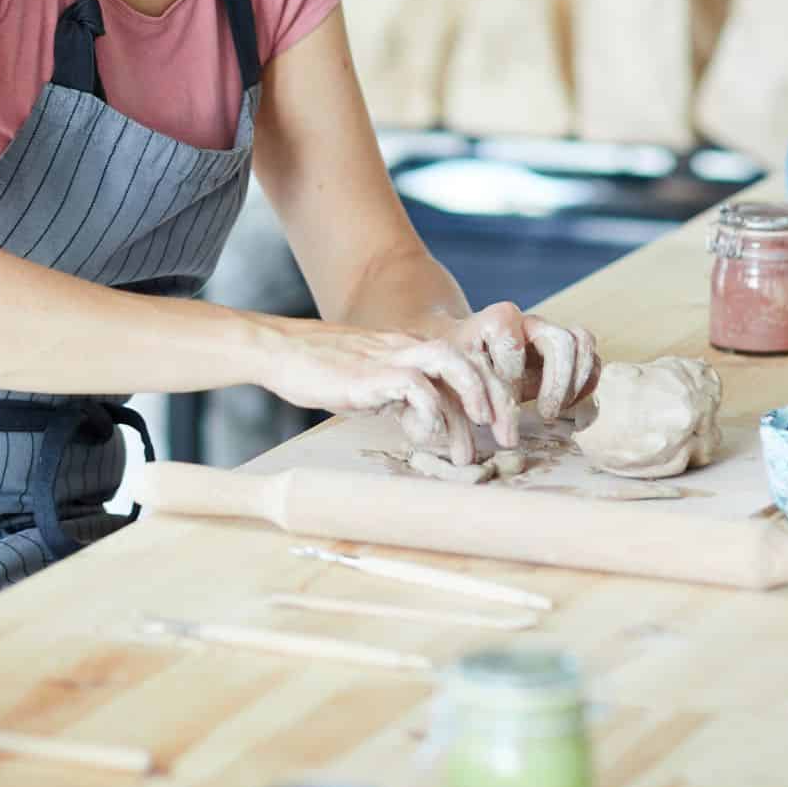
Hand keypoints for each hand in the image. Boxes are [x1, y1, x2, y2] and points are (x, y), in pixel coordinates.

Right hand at [262, 320, 506, 464]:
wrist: (281, 351)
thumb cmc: (321, 370)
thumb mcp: (372, 384)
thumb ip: (401, 398)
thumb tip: (428, 427)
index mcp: (411, 349)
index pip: (467, 363)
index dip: (491, 393)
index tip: (499, 430)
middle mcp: (408, 348)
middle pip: (470, 360)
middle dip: (496, 399)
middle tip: (506, 439)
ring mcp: (390, 358)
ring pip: (451, 362)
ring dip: (472, 398)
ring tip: (478, 434)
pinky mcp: (370, 374)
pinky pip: (414, 385)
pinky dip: (430, 410)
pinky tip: (427, 433)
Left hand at [440, 308, 600, 428]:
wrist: (461, 356)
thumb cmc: (455, 368)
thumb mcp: (453, 375)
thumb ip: (468, 394)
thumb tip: (480, 429)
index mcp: (500, 319)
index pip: (513, 343)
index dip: (507, 380)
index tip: (492, 412)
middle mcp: (530, 322)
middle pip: (561, 341)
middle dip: (557, 382)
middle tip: (544, 414)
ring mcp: (551, 335)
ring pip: (583, 343)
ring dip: (576, 382)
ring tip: (556, 411)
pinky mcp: (566, 355)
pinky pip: (592, 361)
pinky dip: (587, 385)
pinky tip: (570, 411)